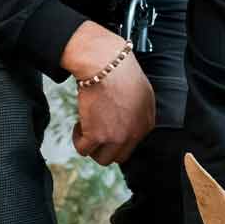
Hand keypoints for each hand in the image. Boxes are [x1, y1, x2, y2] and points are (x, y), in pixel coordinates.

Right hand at [62, 21, 154, 165]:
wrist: (106, 65)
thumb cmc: (120, 71)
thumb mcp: (141, 93)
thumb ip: (137, 112)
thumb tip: (126, 120)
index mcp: (146, 124)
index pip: (132, 144)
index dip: (117, 138)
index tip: (107, 129)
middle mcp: (133, 134)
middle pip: (117, 156)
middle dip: (105, 147)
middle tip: (96, 132)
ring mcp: (115, 137)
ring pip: (100, 158)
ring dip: (92, 146)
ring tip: (87, 129)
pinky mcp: (96, 136)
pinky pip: (83, 149)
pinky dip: (78, 139)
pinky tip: (79, 125)